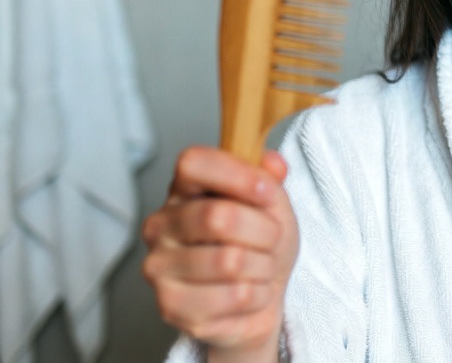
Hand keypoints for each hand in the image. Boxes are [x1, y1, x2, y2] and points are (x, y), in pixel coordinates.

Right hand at [142, 146, 298, 356]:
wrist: (260, 299)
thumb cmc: (259, 245)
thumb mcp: (273, 206)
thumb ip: (271, 181)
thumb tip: (273, 162)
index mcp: (183, 191)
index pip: (192, 163)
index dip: (237, 174)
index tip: (267, 191)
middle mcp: (161, 226)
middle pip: (217, 216)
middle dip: (264, 231)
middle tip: (272, 239)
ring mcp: (160, 268)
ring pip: (230, 261)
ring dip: (263, 266)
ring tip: (260, 268)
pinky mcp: (171, 307)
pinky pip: (234, 296)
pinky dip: (258, 294)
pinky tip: (250, 293)